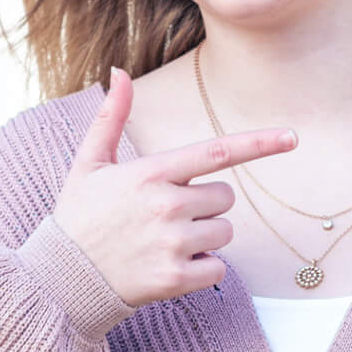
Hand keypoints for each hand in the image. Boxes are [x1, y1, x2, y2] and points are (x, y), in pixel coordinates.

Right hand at [53, 67, 297, 306]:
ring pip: (225, 232)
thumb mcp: (90, 164)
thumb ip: (110, 118)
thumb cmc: (79, 217)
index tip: (292, 138)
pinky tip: (167, 268)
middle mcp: (165, 205)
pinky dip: (201, 270)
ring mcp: (171, 243)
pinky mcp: (175, 279)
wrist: (59, 279)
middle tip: (166, 217)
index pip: (215, 153)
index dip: (258, 144)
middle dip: (205, 206)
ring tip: (164, 243)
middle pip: (225, 198)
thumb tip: (119, 71)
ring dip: (205, 238)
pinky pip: (218, 269)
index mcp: (149, 173)